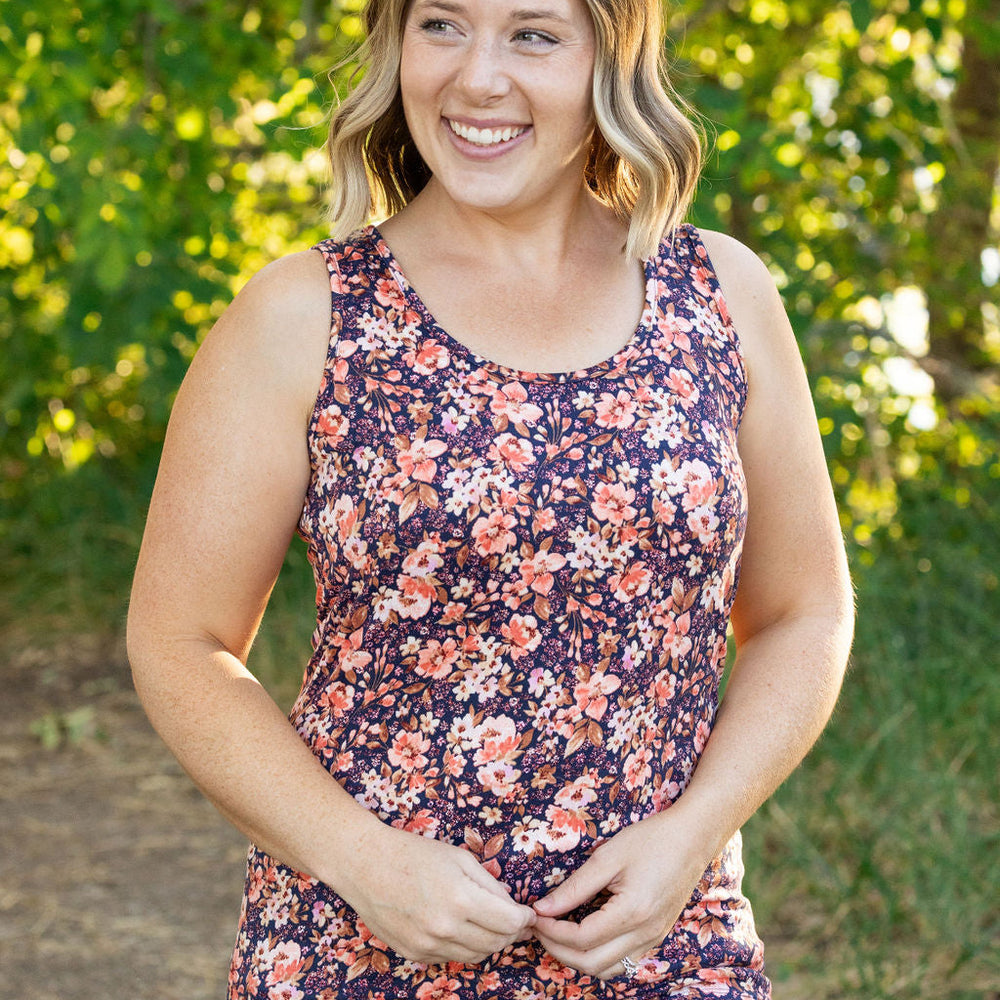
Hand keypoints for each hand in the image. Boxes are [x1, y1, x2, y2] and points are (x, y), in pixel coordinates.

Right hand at [339, 822, 536, 965]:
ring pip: (475, 956)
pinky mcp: (414, 954)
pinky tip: (464, 929)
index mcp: (460, 898)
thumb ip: (489, 884)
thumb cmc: (413, 854)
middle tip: (515, 921)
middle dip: (511, 933)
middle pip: (495, 943)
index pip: (508, 922)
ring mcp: (428, 945)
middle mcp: (445, 927)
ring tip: (493, 926)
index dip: (524, 919)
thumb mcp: (459, 858)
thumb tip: (510, 905)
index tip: (527, 913)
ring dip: (490, 943)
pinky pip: (451, 957)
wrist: (365, 865)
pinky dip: (464, 946)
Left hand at [530, 808, 712, 978]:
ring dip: (577, 958)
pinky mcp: (657, 937)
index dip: (552, 931)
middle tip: (540, 927)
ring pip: (607, 969)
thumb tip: (543, 907)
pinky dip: (598, 958)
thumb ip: (574, 887)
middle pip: (591, 962)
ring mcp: (653, 939)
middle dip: (558, 949)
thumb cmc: (650, 840)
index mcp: (632, 912)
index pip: (581, 938)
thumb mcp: (607, 857)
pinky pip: (623, 962)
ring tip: (557, 934)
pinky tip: (584, 937)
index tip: (535, 915)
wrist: (692, 839)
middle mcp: (645, 934)